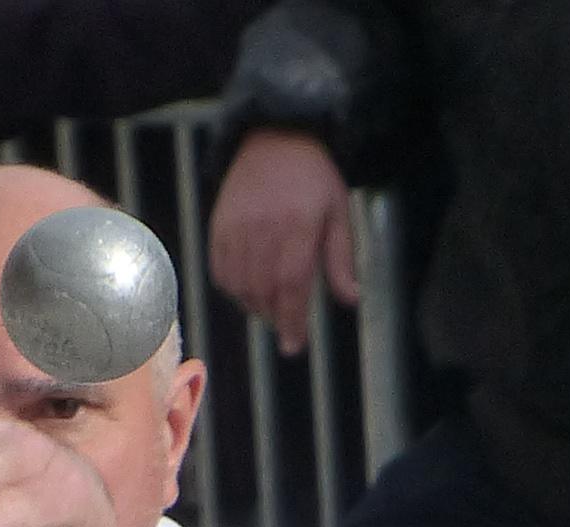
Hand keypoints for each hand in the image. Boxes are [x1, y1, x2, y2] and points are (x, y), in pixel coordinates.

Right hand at [209, 128, 355, 356]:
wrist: (275, 137)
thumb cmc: (313, 178)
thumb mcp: (338, 213)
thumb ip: (341, 259)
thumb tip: (350, 300)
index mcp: (298, 224)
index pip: (292, 284)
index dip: (293, 320)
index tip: (295, 346)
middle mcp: (264, 227)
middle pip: (264, 290)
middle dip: (276, 318)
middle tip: (287, 329)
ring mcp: (237, 226)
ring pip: (240, 285)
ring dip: (255, 307)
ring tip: (270, 309)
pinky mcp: (219, 225)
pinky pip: (220, 270)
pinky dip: (232, 289)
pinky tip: (247, 290)